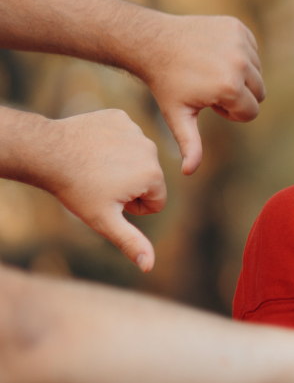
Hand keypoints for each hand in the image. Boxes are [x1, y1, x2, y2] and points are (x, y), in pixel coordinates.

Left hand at [38, 110, 165, 271]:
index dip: (132, 207)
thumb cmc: (76, 190)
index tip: (109, 199)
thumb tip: (150, 265)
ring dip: (121, 164)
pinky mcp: (120, 117)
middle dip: (130, 184)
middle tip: (100, 183)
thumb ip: (131, 241)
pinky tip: (93, 148)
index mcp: (153, 175)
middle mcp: (151, 150)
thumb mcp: (104, 220)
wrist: (48, 152)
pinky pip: (124, 136)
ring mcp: (136, 130)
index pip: (156, 201)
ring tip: (95, 166)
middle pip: (149, 178)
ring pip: (137, 157)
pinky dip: (111, 142)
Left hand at [138, 14, 264, 175]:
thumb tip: (189, 172)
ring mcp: (239, 42)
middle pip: (259, 93)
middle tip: (209, 88)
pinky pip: (251, 50)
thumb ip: (190, 145)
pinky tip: (214, 55)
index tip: (209, 104)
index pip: (251, 112)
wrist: (153, 42)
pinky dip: (239, 55)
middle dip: (239, 95)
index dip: (230, 113)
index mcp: (229, 87)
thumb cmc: (166, 84)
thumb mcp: (178, 116)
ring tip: (211, 72)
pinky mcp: (237, 27)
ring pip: (257, 71)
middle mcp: (239, 63)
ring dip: (240, 75)